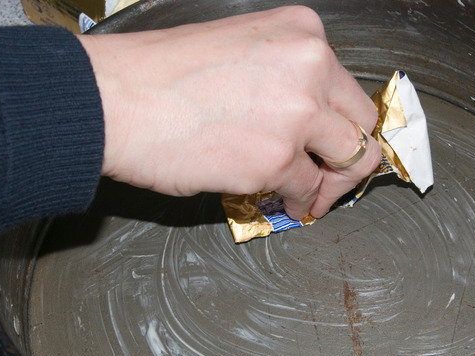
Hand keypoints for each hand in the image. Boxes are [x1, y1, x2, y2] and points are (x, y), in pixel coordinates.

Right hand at [77, 6, 380, 218]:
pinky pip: (308, 190)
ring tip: (312, 198)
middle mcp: (309, 66)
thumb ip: (280, 76)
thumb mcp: (236, 49)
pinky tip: (286, 204)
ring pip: (348, 161)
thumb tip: (299, 117)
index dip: (342, 122)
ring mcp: (297, 113)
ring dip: (332, 187)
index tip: (335, 141)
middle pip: (361, 124)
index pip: (346, 86)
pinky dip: (300, 202)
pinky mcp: (277, 159)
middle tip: (335, 176)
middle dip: (351, 158)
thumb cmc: (155, 75)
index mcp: (300, 32)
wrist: (113, 99)